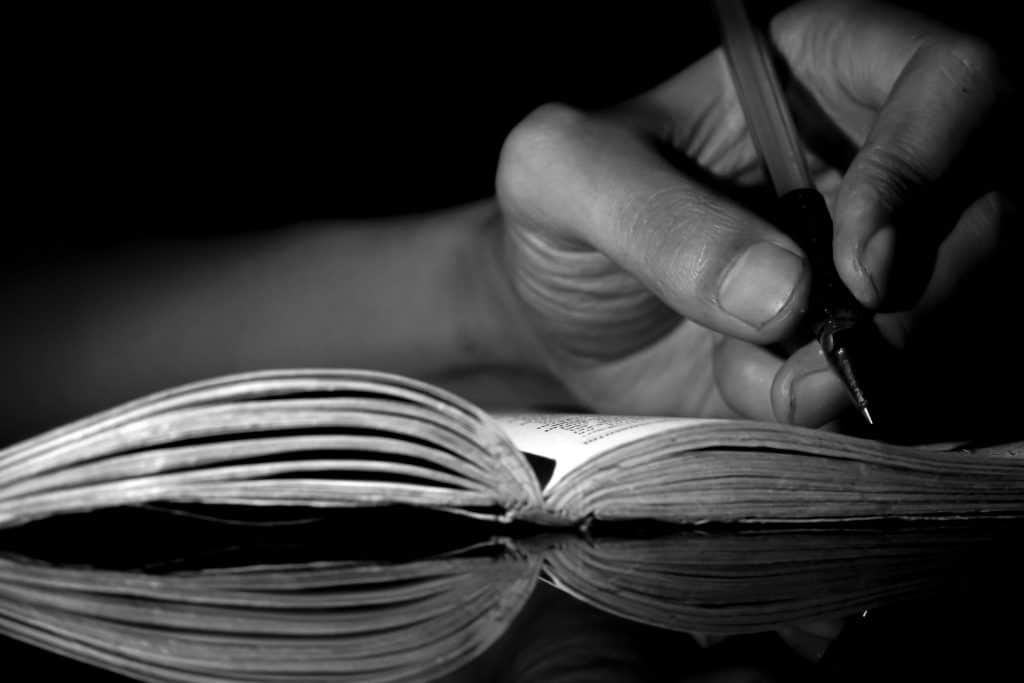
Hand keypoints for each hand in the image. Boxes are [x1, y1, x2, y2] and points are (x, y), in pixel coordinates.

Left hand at [491, 0, 1017, 433]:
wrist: (563, 323)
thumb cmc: (559, 225)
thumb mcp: (558, 182)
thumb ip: (648, 213)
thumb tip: (784, 292)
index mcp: (812, 72)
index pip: (948, 77)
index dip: (926, 164)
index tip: (860, 268)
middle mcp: (871, 157)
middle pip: (993, 205)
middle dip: (920, 302)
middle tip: (817, 367)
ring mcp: (886, 255)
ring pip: (974, 305)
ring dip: (884, 369)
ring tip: (772, 392)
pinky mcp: (875, 339)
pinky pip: (930, 381)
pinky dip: (861, 412)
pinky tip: (775, 404)